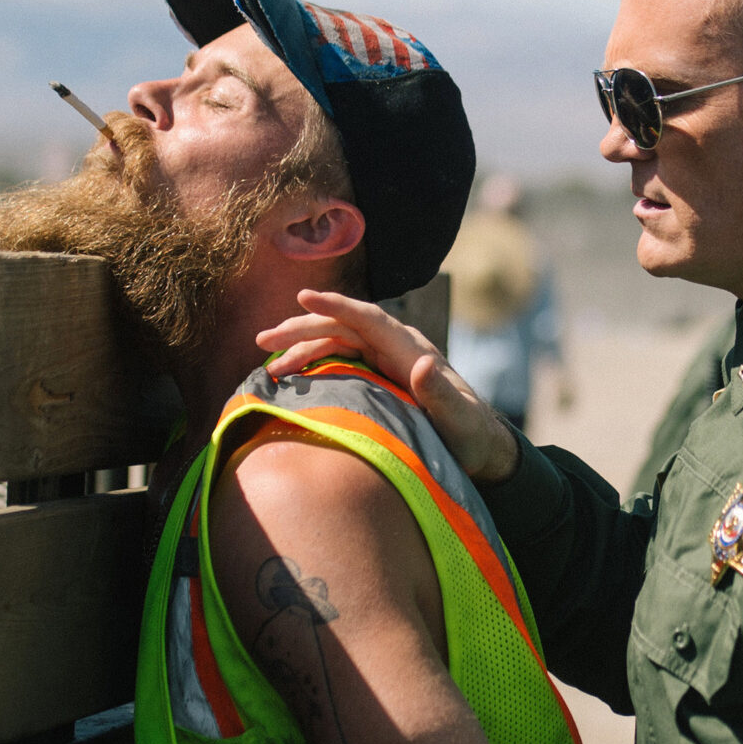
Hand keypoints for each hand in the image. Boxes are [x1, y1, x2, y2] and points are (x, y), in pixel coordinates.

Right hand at [258, 290, 521, 483]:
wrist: (479, 446)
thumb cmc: (470, 435)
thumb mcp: (459, 419)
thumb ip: (441, 393)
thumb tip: (424, 362)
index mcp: (411, 350)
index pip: (369, 318)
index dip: (337, 305)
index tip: (304, 296)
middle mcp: (395, 348)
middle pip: (342, 327)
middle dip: (302, 329)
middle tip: (263, 341)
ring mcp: (384, 361)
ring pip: (336, 342)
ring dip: (302, 348)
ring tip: (270, 365)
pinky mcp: (377, 377)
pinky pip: (339, 361)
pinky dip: (314, 365)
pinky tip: (293, 378)